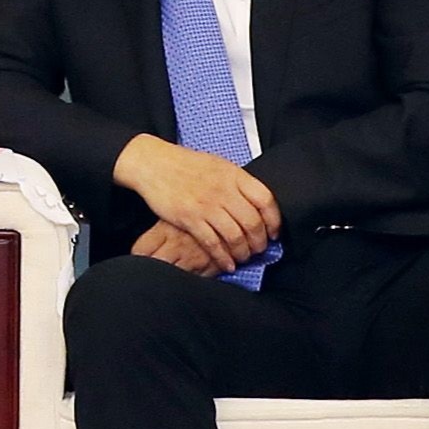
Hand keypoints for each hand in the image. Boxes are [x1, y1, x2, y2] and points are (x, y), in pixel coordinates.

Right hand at [113, 134, 278, 265]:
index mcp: (234, 175)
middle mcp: (223, 190)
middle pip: (253, 223)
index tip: (274, 233)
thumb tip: (257, 202)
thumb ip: (238, 182)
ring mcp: (206, 205)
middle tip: (259, 249)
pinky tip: (227, 264)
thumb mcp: (218, 165)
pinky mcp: (189, 218)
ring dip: (243, 252)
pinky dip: (223, 258)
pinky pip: (213, 243)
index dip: (274, 220)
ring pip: (235, 236)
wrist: (154, 164)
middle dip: (259, 242)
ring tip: (243, 257)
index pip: (265, 200)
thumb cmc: (187, 164)